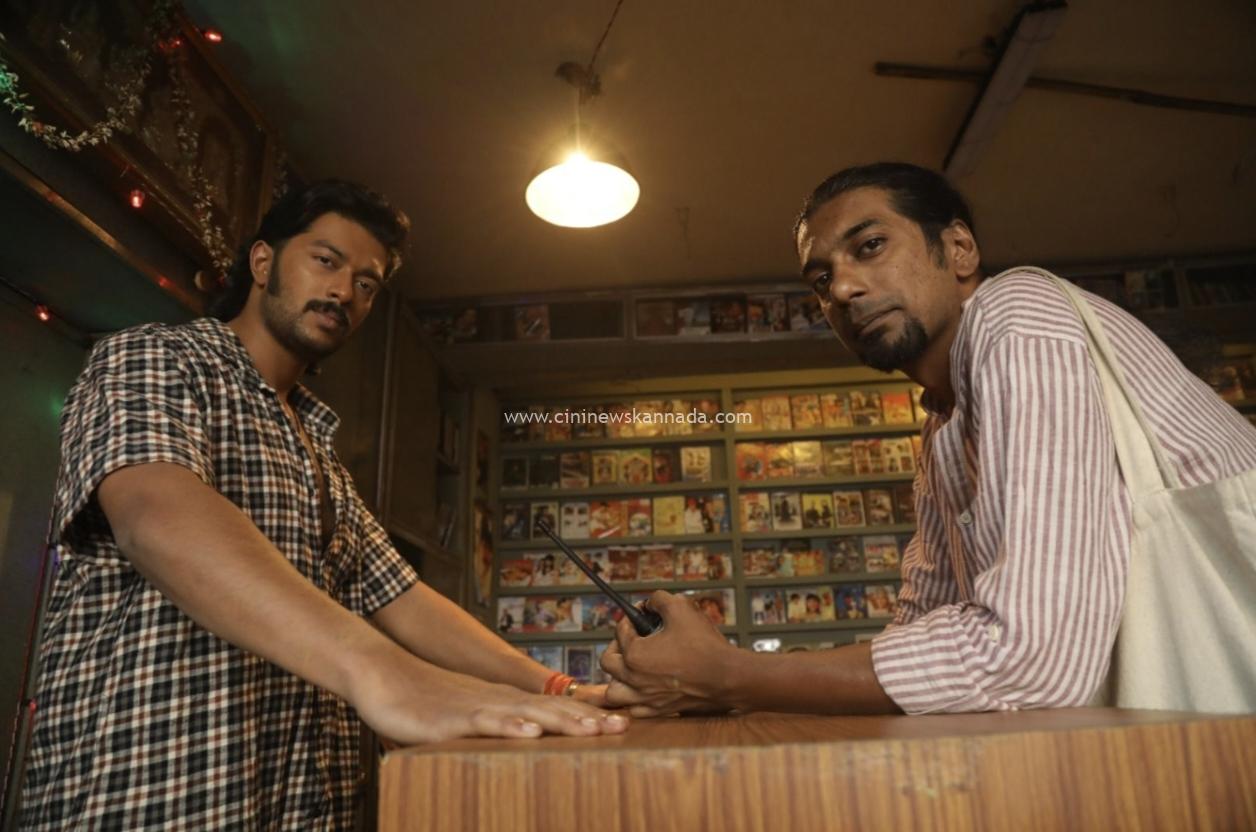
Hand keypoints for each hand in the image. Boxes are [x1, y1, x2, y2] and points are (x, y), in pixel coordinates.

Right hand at [351, 655, 629, 744]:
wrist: (381, 674)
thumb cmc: (418, 701)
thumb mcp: (461, 718)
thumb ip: (488, 728)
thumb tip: (516, 743)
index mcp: (501, 702)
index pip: (552, 709)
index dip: (586, 717)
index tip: (619, 725)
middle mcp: (495, 701)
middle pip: (550, 710)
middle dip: (588, 720)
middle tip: (624, 727)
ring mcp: (475, 707)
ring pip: (526, 714)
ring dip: (562, 722)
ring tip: (594, 731)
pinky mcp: (452, 719)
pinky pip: (486, 722)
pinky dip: (511, 727)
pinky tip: (531, 733)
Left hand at [599, 590, 738, 715]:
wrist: (727, 677)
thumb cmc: (705, 645)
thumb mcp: (681, 608)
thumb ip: (660, 600)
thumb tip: (650, 602)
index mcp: (634, 655)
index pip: (620, 630)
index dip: (631, 617)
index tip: (642, 613)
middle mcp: (634, 679)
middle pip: (607, 662)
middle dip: (617, 646)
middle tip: (632, 638)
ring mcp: (646, 698)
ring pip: (614, 693)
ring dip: (618, 678)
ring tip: (631, 667)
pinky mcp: (660, 711)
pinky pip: (635, 709)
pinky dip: (635, 699)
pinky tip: (646, 687)